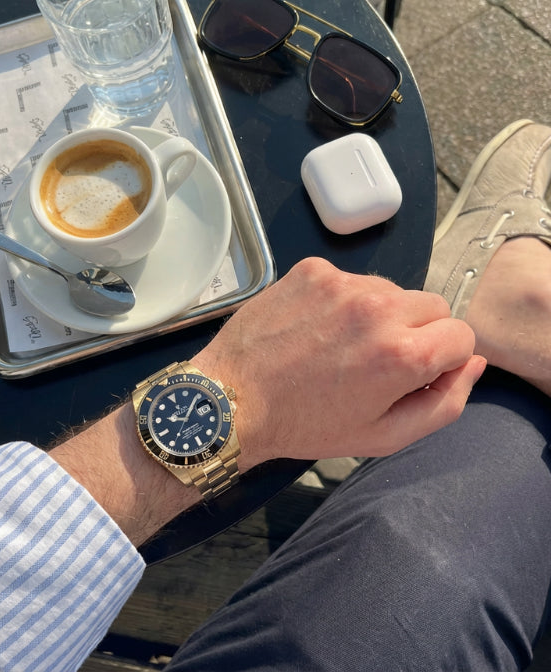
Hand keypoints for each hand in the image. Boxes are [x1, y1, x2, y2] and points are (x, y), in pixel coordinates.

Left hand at [192, 257, 484, 467]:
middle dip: (419, 333)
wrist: (233, 400)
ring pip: (393, 290)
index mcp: (402, 352)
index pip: (463, 334)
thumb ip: (444, 403)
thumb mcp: (385, 436)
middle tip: (379, 362)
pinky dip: (346, 301)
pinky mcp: (314, 269)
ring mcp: (343, 282)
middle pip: (434, 306)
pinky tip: (319, 328)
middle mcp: (378, 307)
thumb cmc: (307, 425)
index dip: (445, 359)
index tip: (417, 374)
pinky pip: (353, 279)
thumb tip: (473, 363)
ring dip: (383, 314)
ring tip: (343, 345)